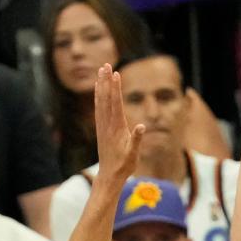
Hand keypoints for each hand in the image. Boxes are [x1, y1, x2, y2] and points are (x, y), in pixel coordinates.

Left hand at [94, 64, 143, 184]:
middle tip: (105, 65)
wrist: (109, 176)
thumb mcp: (133, 155)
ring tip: (100, 71)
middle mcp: (107, 125)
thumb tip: (142, 126)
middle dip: (106, 81)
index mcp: (117, 128)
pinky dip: (98, 96)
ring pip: (100, 101)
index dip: (115, 88)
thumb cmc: (124, 166)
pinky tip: (97, 88)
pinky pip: (98, 108)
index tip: (115, 74)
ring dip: (100, 85)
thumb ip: (137, 140)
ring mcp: (103, 126)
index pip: (116, 104)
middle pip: (106, 99)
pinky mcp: (101, 129)